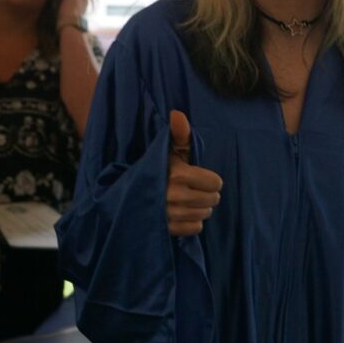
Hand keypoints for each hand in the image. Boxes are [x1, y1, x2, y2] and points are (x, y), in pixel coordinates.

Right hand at [166, 110, 221, 236]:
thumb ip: (179, 134)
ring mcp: (169, 214)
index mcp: (178, 174)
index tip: (202, 177)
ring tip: (190, 201)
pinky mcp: (166, 229)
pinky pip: (194, 228)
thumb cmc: (157, 168)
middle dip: (209, 194)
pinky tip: (184, 213)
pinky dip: (193, 222)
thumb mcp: (169, 151)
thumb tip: (177, 113)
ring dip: (201, 208)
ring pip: (204, 214)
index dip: (212, 180)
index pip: (215, 183)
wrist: (129, 194)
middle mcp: (174, 195)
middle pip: (212, 199)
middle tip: (197, 189)